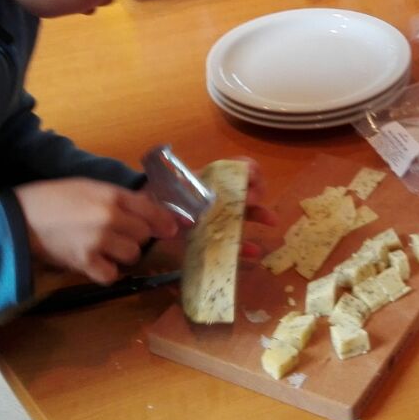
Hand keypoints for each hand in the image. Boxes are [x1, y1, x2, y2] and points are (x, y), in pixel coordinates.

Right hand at [14, 178, 182, 285]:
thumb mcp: (90, 187)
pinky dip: (108, 271)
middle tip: (124, 235)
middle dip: (138, 236)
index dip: (165, 221)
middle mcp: (110, 217)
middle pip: (143, 235)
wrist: (22, 218)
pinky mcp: (85, 263)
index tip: (174, 229)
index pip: (151, 209)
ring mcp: (98, 241)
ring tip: (109, 248)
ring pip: (132, 255)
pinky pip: (111, 275)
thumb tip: (147, 205)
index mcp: (112, 195)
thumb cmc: (55, 198)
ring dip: (124, 254)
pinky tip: (99, 263)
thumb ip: (118, 198)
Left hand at [147, 157, 277, 261]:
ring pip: (244, 212)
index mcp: (208, 179)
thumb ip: (169, 206)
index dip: (247, 170)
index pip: (235, 167)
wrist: (145, 217)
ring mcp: (217, 215)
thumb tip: (181, 222)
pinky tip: (254, 252)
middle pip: (244, 189)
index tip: (252, 177)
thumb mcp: (162, 197)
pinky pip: (233, 239)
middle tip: (253, 201)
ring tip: (272, 221)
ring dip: (259, 214)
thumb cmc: (156, 200)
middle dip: (255, 192)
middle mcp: (217, 195)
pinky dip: (244, 245)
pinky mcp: (213, 235)